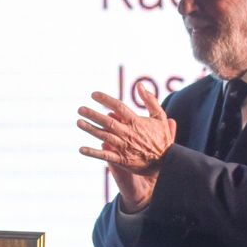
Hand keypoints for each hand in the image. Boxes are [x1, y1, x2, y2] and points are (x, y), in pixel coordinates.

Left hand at [77, 84, 176, 211]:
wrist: (168, 161)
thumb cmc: (162, 137)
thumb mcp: (160, 116)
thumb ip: (150, 100)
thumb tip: (140, 85)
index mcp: (136, 121)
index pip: (118, 107)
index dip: (105, 99)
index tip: (93, 95)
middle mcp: (128, 133)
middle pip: (107, 121)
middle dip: (93, 114)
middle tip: (80, 109)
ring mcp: (124, 147)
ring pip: (104, 136)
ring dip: (90, 129)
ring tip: (79, 122)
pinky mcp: (122, 159)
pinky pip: (105, 156)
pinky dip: (93, 152)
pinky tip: (81, 149)